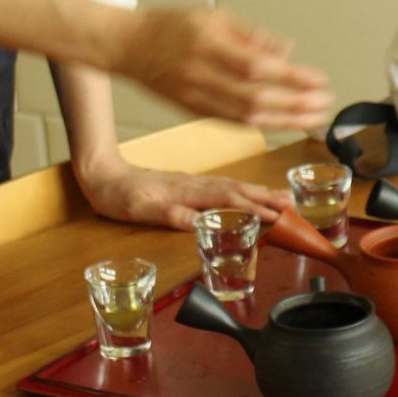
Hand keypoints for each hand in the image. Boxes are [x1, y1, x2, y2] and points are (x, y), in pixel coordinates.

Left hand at [76, 156, 289, 230]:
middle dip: (268, 197)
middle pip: (239, 189)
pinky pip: (224, 186)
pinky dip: (244, 190)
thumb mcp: (139, 209)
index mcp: (187, 192)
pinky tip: (251, 194)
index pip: (229, 199)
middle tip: (294, 205)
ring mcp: (193, 183)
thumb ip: (170, 214)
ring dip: (261, 192)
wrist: (103, 173)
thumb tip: (200, 224)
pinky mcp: (189, 185)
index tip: (278, 216)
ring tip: (284, 198)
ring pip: (235, 186)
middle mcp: (195, 185)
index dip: (255, 208)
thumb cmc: (118, 194)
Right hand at [111, 7, 331, 130]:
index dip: (291, 78)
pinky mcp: (192, 110)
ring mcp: (194, 96)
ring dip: (284, 121)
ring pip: (245, 118)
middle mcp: (200, 73)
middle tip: (325, 105)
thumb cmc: (173, 25)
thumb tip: (288, 52)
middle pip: (255, 99)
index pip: (257, 67)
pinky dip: (262, 125)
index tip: (319, 81)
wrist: (128, 46)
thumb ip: (252, 36)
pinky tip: (284, 123)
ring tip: (313, 119)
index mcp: (207, 43)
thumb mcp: (214, 16)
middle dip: (295, 106)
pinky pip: (231, 122)